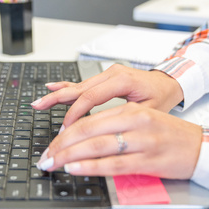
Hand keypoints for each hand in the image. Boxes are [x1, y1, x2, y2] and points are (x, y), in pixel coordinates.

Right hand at [31, 64, 183, 127]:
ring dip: (57, 95)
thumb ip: (123, 119)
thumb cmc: (162, 97)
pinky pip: (82, 83)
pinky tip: (51, 87)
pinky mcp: (104, 78)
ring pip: (77, 86)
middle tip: (38, 108)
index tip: (66, 129)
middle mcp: (111, 73)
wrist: (169, 82)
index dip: (75, 114)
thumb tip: (101, 134)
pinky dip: (66, 87)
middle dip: (57, 101)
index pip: (91, 97)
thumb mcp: (148, 112)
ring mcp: (106, 74)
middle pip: (79, 89)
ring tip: (38, 102)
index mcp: (122, 80)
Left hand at [36, 102, 201, 178]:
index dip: (64, 133)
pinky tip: (75, 168)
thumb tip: (83, 140)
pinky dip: (90, 166)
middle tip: (45, 157)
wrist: (203, 146)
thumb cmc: (170, 135)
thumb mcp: (142, 121)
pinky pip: (112, 164)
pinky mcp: (148, 161)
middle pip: (87, 131)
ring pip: (96, 146)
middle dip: (60, 145)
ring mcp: (141, 141)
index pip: (88, 120)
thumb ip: (114, 127)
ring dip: (69, 155)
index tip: (50, 145)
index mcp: (130, 110)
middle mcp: (134, 121)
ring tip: (52, 163)